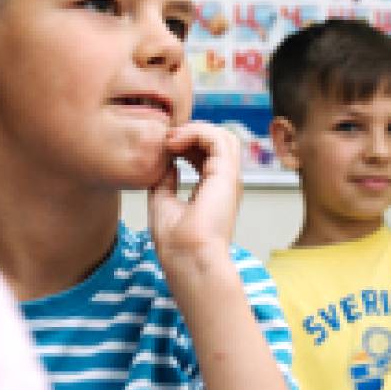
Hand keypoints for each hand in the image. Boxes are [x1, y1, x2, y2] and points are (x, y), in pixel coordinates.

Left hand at [148, 121, 242, 263]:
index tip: (162, 146)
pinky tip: (175, 142)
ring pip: (222, 135)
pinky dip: (196, 132)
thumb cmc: (177, 244)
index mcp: (214, 189)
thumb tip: (164, 164)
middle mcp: (225, 181)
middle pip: (217, 140)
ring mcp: (228, 178)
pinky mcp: (226, 175)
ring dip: (194, 130)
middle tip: (165, 139)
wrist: (188, 260)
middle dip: (190, 132)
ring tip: (170, 139)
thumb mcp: (163, 202)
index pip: (207, 152)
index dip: (186, 141)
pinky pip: (217, 139)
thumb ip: (166, 182)